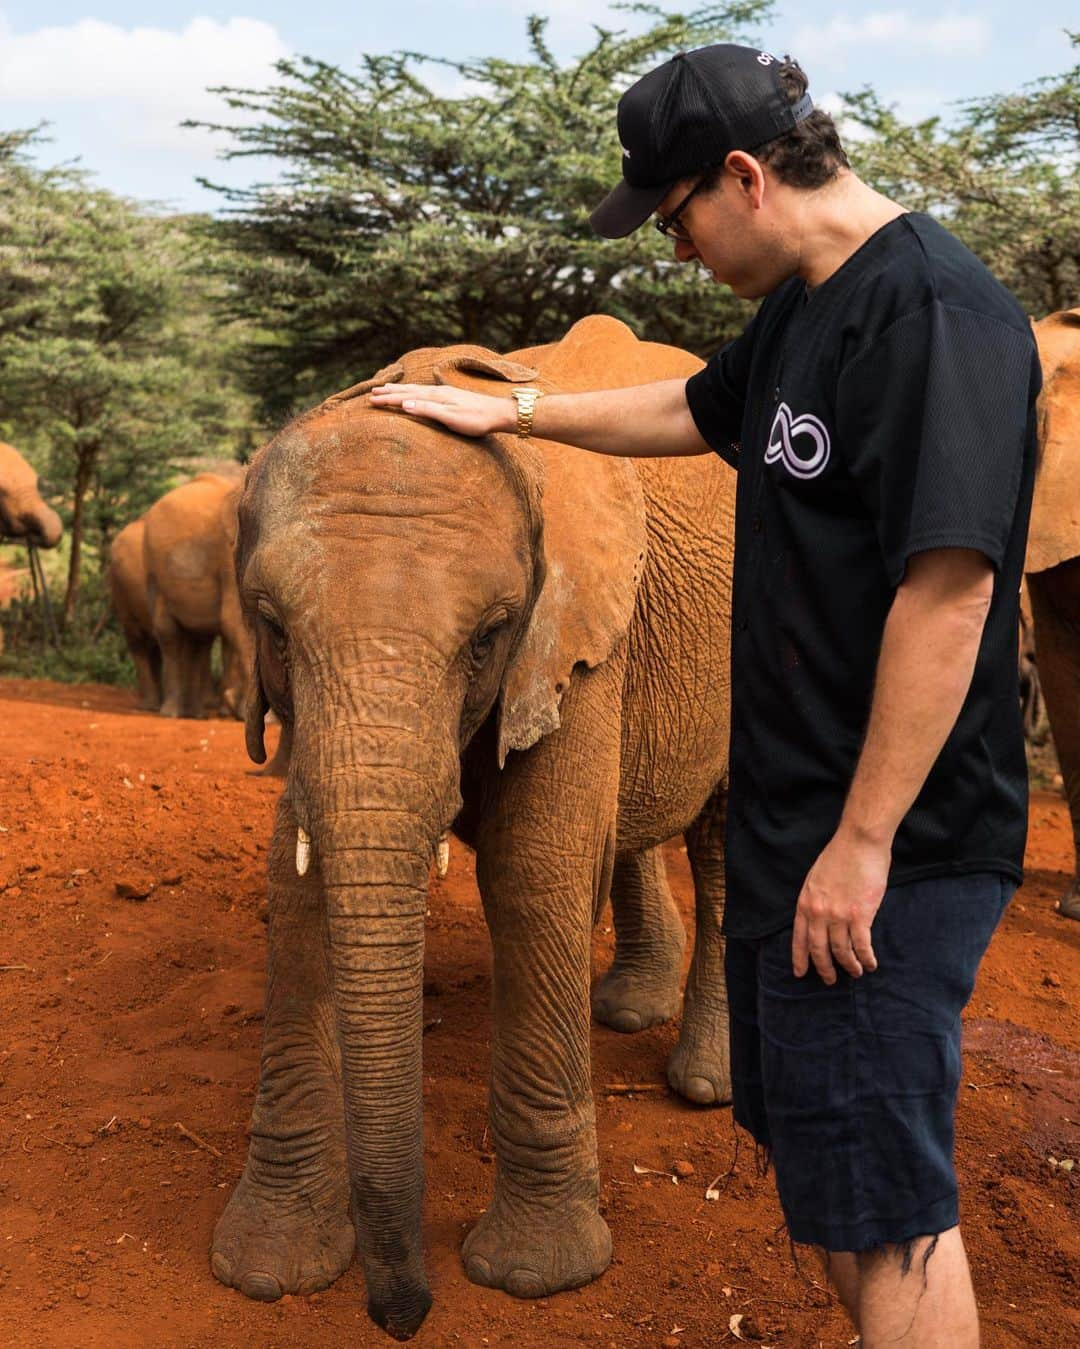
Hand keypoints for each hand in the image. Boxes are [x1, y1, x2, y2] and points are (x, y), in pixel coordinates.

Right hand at [368, 383, 513, 438]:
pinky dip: (413, 391)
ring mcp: (445, 393)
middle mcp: (438, 391)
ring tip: (388, 388)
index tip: (371, 400)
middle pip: (408, 390)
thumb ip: (428, 410)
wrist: (499, 414)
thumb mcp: (450, 417)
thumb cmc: (476, 419)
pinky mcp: (451, 397)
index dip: (388, 399)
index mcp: (435, 396)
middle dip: (389, 392)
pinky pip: (425, 391)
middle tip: (372, 392)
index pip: (405, 396)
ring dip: (400, 389)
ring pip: (416, 389)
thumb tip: (404, 404)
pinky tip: (415, 391)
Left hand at [791, 826, 890, 983]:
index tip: (800, 973)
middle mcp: (818, 913)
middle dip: (824, 968)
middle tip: (829, 980)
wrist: (858, 843)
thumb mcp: (815, 879)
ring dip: (849, 965)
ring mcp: (839, 916)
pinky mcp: (860, 916)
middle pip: (819, 950)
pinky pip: (862, 945)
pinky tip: (870, 964)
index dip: (800, 958)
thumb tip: (821, 918)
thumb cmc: (839, 856)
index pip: (799, 938)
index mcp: (805, 903)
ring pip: (841, 951)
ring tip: (855, 972)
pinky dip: (866, 958)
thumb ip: (816, 900)